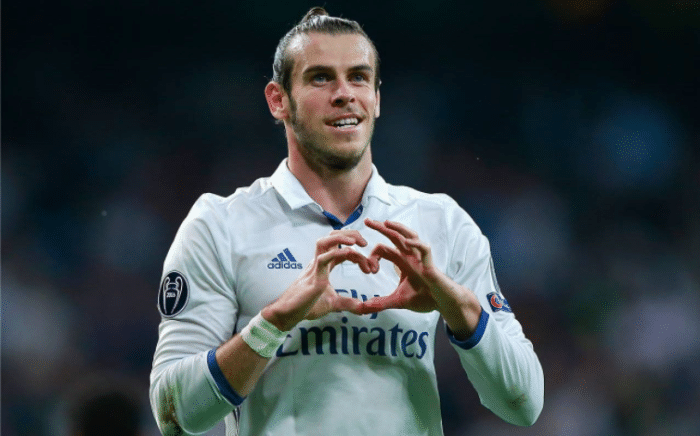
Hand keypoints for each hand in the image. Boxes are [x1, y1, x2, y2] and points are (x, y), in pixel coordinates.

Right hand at [262, 229, 376, 330]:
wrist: (289, 314)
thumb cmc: (307, 306)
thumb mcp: (333, 303)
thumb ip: (347, 303)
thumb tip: (362, 306)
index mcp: (324, 265)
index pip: (340, 248)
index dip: (356, 251)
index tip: (369, 266)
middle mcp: (319, 262)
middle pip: (332, 237)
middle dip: (349, 234)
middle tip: (365, 243)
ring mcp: (315, 268)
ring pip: (324, 241)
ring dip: (341, 238)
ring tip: (356, 242)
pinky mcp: (313, 277)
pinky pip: (323, 258)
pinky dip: (336, 253)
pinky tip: (349, 254)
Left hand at [359, 219, 439, 313]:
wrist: (443, 304)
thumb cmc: (425, 298)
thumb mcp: (398, 301)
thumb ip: (381, 303)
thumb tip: (362, 308)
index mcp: (402, 262)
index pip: (384, 249)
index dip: (373, 255)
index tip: (369, 270)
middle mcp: (410, 256)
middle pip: (395, 236)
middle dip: (381, 228)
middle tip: (367, 221)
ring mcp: (420, 259)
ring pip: (410, 236)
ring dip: (399, 228)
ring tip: (386, 223)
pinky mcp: (430, 265)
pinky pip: (425, 249)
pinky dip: (416, 244)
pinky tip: (407, 242)